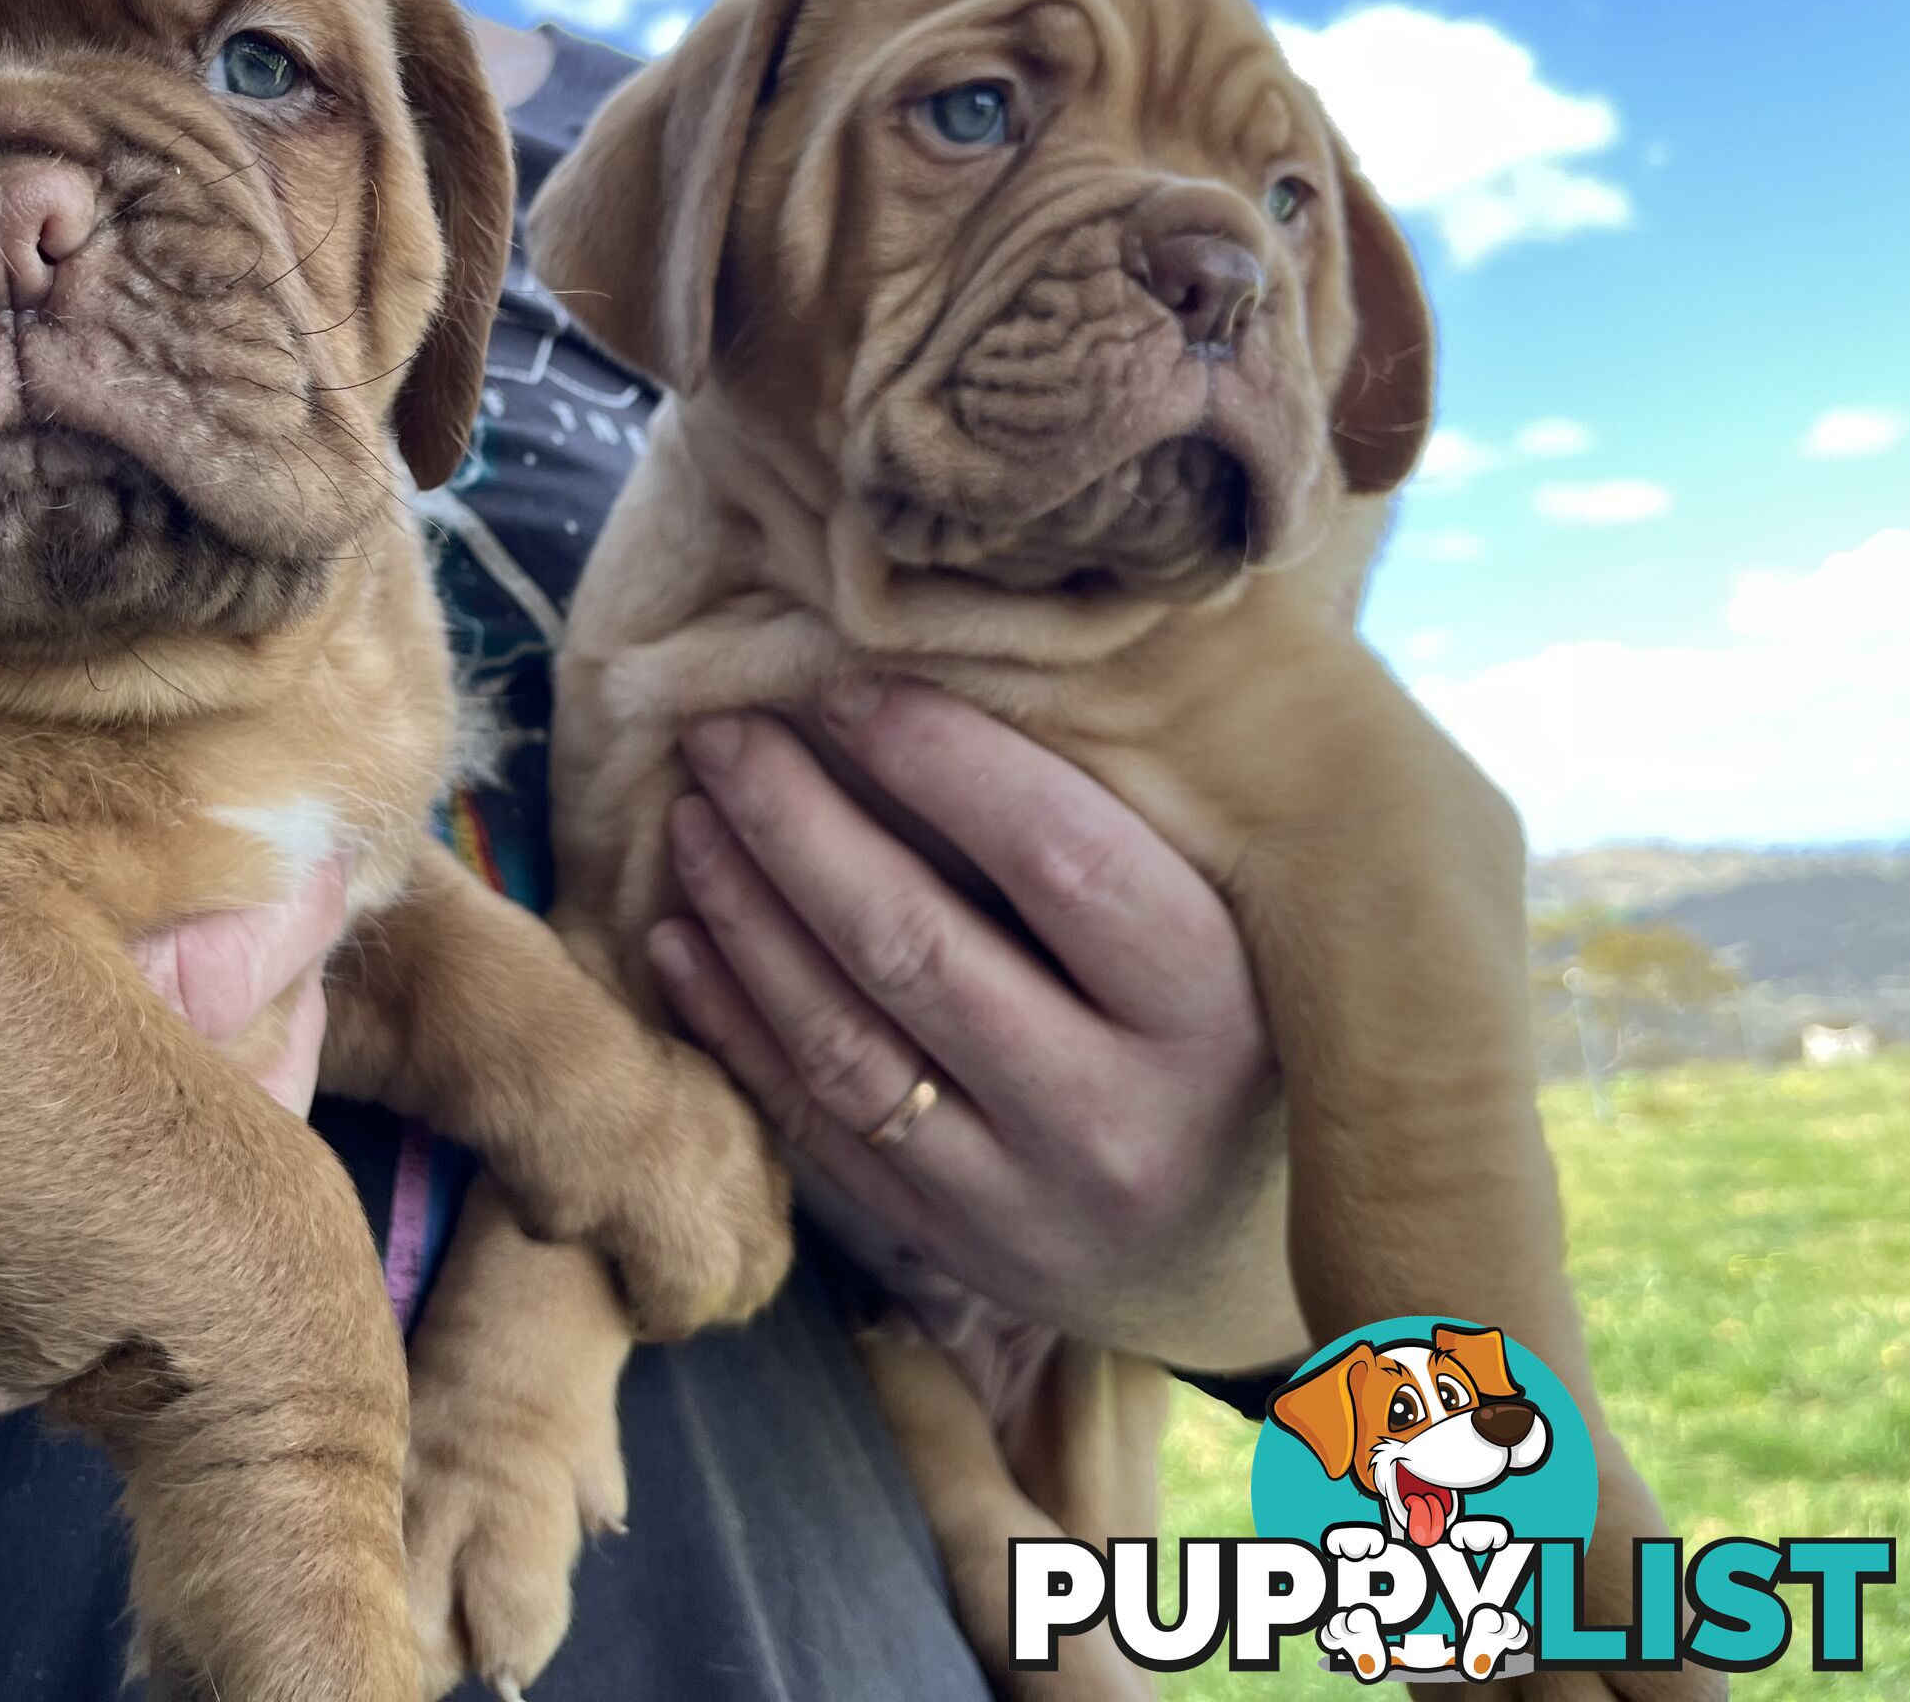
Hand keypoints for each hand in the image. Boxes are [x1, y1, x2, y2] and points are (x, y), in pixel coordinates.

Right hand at [0, 589, 347, 1532]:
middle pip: (211, 1130)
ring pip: (133, 1240)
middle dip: (229, 997)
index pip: (220, 1000)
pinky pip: (30, 1318)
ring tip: (126, 988)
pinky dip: (40, 1213)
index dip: (263, 887)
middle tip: (240, 883)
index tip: (283, 822)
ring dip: (150, 1108)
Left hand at [645, 679, 1303, 1368]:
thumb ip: (1124, 825)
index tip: (845, 687)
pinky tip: (680, 938)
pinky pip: (813, 1121)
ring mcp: (1023, 1195)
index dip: (939, 761)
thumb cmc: (1224, 1033)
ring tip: (691, 817)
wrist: (1229, 1249)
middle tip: (721, 734)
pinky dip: (734, 1023)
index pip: (1059, 856)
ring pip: (843, 1039)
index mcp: (1212, 1004)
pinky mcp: (947, 1244)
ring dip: (746, 915)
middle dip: (797, 824)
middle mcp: (1117, 1111)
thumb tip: (961, 660)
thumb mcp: (1229, 929)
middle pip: (916, 946)